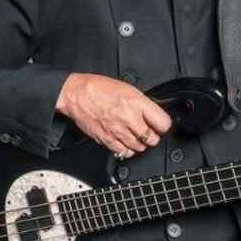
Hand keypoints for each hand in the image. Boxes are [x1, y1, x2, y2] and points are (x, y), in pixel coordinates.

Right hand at [56, 72, 172, 158]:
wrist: (76, 94)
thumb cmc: (99, 88)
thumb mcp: (128, 89)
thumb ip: (143, 104)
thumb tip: (153, 114)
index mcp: (137, 103)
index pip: (163, 123)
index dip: (164, 125)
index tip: (161, 125)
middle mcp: (129, 118)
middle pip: (152, 139)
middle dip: (153, 136)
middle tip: (149, 132)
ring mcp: (117, 130)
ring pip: (139, 148)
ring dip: (140, 144)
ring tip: (136, 137)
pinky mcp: (106, 139)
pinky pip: (122, 151)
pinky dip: (126, 149)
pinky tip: (125, 142)